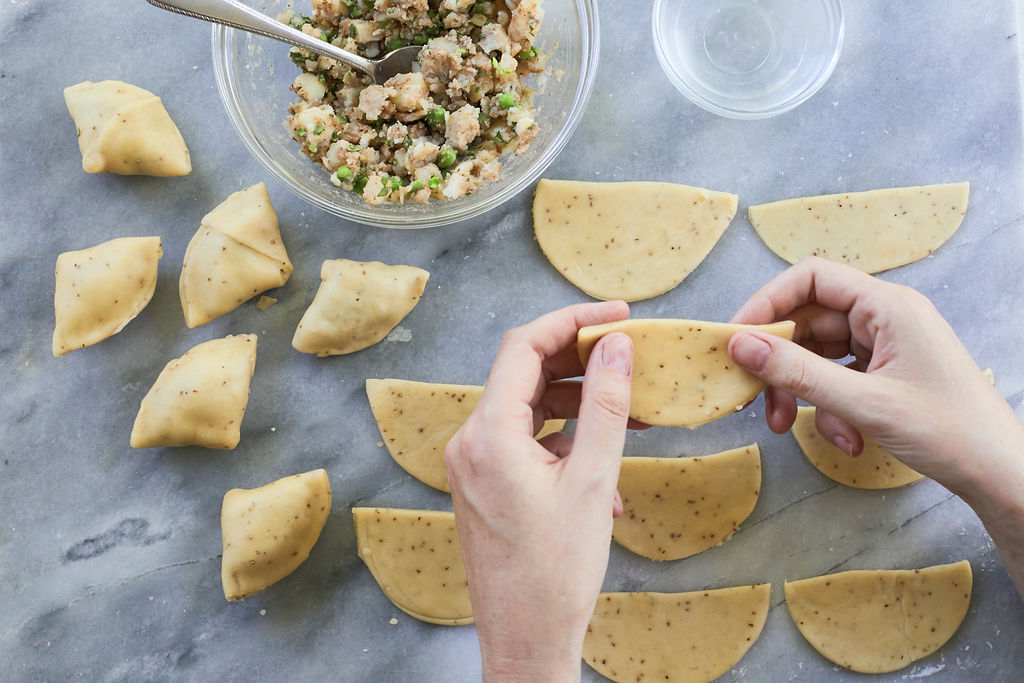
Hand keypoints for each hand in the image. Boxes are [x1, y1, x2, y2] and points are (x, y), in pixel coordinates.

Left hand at [445, 301, 633, 681]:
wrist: (525, 640)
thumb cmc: (556, 572)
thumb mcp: (593, 481)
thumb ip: (605, 405)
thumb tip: (616, 346)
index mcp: (488, 434)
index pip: (525, 346)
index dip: (573, 321)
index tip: (618, 316)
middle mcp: (470, 442)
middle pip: (525, 374)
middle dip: (580, 365)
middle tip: (629, 361)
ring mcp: (474, 465)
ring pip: (529, 410)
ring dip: (578, 407)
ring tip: (631, 418)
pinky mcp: (484, 485)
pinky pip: (525, 443)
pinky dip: (564, 443)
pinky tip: (603, 471)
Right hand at [727, 257, 1023, 596]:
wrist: (1000, 473)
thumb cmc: (946, 431)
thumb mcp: (862, 402)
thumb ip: (797, 372)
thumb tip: (740, 345)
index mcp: (887, 305)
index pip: (810, 279)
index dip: (766, 303)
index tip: (735, 338)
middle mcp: (884, 316)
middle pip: (808, 321)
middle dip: (779, 363)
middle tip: (755, 397)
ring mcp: (886, 345)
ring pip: (818, 355)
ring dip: (801, 392)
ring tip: (790, 428)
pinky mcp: (886, 372)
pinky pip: (838, 378)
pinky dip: (829, 407)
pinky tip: (845, 439)